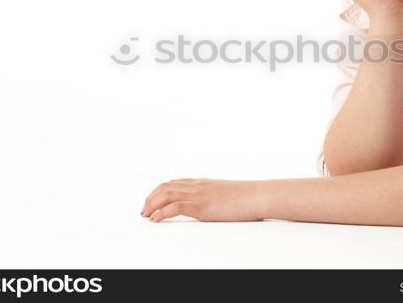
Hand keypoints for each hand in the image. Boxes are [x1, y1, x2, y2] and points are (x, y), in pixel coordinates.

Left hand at [140, 178, 264, 221]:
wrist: (258, 195)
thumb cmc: (248, 198)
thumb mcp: (227, 195)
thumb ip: (216, 198)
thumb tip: (215, 206)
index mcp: (203, 183)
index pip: (175, 182)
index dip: (160, 191)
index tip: (152, 201)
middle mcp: (198, 186)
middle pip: (165, 186)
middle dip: (151, 198)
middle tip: (144, 210)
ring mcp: (199, 194)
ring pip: (166, 194)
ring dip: (152, 205)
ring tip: (146, 215)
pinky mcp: (201, 205)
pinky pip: (174, 207)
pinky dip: (161, 213)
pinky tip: (155, 219)